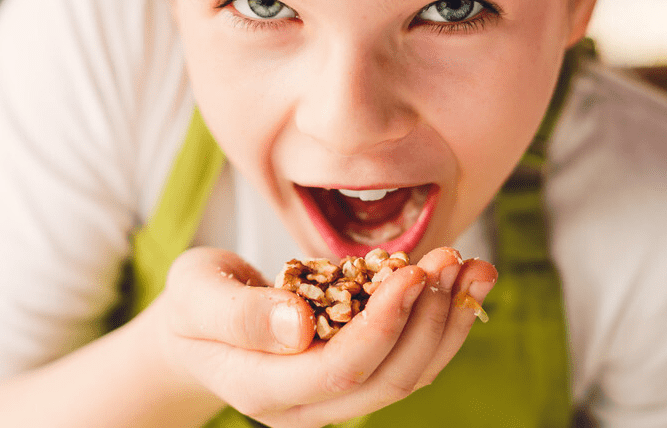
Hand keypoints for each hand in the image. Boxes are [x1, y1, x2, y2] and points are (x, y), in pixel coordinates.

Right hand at [143, 246, 495, 427]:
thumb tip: (299, 324)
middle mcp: (305, 407)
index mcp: (262, 388)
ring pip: (407, 376)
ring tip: (472, 267)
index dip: (382, 326)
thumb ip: (239, 312)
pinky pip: (408, 361)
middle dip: (428, 319)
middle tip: (452, 259)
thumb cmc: (194, 304)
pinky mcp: (355, 378)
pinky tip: (458, 283)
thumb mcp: (195, 292)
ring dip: (446, 322)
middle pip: (387, 379)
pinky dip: (439, 323)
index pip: (338, 369)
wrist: (199, 329)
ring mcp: (333, 400)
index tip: (410, 273)